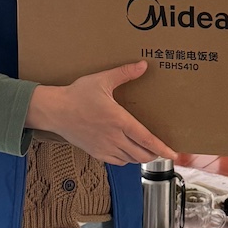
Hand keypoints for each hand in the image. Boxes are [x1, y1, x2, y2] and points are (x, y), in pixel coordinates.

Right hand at [26, 61, 175, 165]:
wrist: (54, 111)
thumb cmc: (76, 95)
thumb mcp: (102, 80)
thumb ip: (124, 73)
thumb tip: (143, 65)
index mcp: (118, 120)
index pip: (146, 139)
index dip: (161, 148)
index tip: (173, 154)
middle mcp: (114, 137)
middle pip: (142, 154)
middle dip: (154, 153)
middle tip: (159, 147)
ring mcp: (104, 147)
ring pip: (131, 160)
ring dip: (141, 156)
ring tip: (145, 148)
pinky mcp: (96, 153)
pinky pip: (118, 162)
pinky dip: (127, 159)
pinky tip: (127, 150)